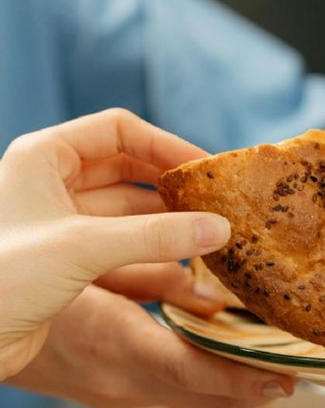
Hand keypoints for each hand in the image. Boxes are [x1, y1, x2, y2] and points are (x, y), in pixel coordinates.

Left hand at [0, 109, 230, 377]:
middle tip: (216, 203)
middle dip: (171, 186)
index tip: (207, 168)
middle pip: (127, 169)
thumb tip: (220, 227)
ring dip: (166, 222)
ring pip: (126, 211)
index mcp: (44, 156)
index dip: (166, 144)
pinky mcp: (63, 262)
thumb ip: (157, 236)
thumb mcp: (84, 247)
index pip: (119, 130)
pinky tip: (184, 265)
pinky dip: (151, 251)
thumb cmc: (2, 277)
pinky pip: (119, 246)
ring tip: (211, 236)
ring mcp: (57, 223)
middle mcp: (50, 183)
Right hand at [10, 284, 292, 407]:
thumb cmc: (30, 282)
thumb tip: (202, 279)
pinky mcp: (110, 390)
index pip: (196, 376)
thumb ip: (148, 269)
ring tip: (278, 365)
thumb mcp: (91, 267)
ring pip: (193, 399)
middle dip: (257, 391)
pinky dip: (207, 379)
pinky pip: (172, 390)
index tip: (289, 381)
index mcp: (119, 347)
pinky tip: (227, 357)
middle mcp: (123, 382)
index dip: (247, 381)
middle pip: (207, 399)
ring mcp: (116, 393)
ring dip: (235, 387)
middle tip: (304, 375)